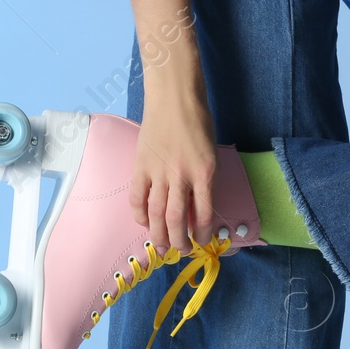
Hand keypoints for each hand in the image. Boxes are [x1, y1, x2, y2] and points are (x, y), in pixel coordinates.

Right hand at [131, 89, 217, 255]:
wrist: (174, 98)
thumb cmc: (197, 122)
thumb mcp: (211, 153)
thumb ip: (206, 181)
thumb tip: (198, 209)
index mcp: (205, 172)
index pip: (204, 213)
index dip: (203, 233)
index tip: (201, 241)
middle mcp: (182, 176)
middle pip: (177, 219)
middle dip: (179, 240)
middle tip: (179, 250)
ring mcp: (159, 172)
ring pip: (156, 213)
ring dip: (158, 234)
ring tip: (161, 246)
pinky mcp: (141, 167)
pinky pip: (137, 198)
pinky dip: (139, 214)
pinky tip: (144, 222)